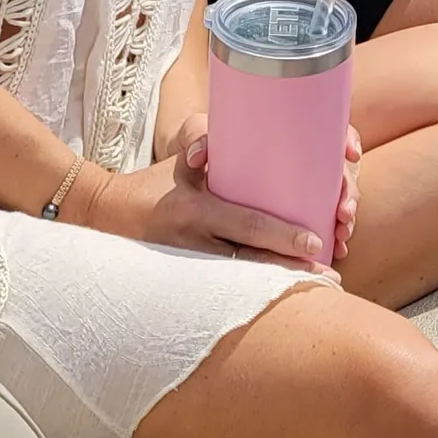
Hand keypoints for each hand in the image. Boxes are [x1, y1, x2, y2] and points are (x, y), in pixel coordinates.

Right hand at [91, 126, 335, 269]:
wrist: (107, 216)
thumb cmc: (154, 182)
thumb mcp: (179, 157)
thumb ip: (208, 141)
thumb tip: (243, 139)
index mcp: (195, 209)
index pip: (246, 224)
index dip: (282, 236)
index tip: (316, 242)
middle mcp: (194, 244)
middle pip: (253, 262)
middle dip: (293, 270)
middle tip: (331, 275)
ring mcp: (191, 268)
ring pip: (244, 282)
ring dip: (282, 287)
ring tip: (319, 291)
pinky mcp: (189, 282)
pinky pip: (229, 290)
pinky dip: (257, 293)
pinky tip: (283, 298)